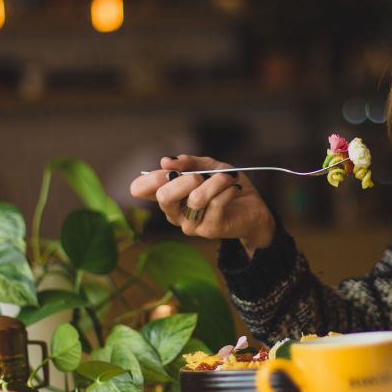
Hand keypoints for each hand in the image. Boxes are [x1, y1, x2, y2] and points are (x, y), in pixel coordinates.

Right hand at [129, 155, 274, 255]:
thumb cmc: (225, 186)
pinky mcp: (209, 230)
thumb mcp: (208, 166)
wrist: (252, 208)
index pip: (139, 189)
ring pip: (196, 198)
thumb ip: (188, 162)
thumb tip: (165, 161)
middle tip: (200, 175)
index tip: (170, 169)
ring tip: (228, 177)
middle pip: (163, 196)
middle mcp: (173, 212)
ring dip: (216, 181)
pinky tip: (234, 188)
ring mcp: (190, 224)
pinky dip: (228, 189)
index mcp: (168, 195)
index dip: (150, 177)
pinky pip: (216, 203)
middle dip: (184, 179)